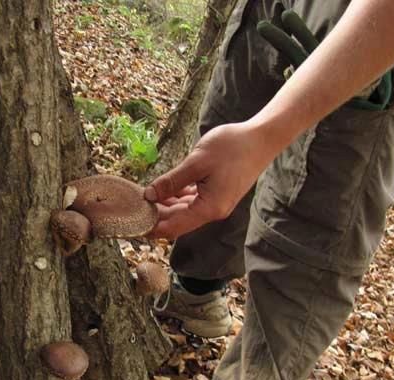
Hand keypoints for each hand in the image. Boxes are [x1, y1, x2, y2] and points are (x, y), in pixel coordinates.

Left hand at [144, 120, 274, 239]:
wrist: (261, 138)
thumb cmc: (232, 147)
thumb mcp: (197, 161)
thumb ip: (172, 181)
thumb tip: (149, 195)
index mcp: (209, 208)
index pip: (174, 228)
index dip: (152, 228)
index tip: (132, 223)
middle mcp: (212, 210)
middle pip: (177, 221)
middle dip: (155, 215)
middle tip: (132, 208)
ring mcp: (215, 202)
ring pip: (183, 210)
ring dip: (164, 205)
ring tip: (142, 198)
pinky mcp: (216, 193)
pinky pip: (191, 200)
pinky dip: (176, 196)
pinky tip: (162, 189)